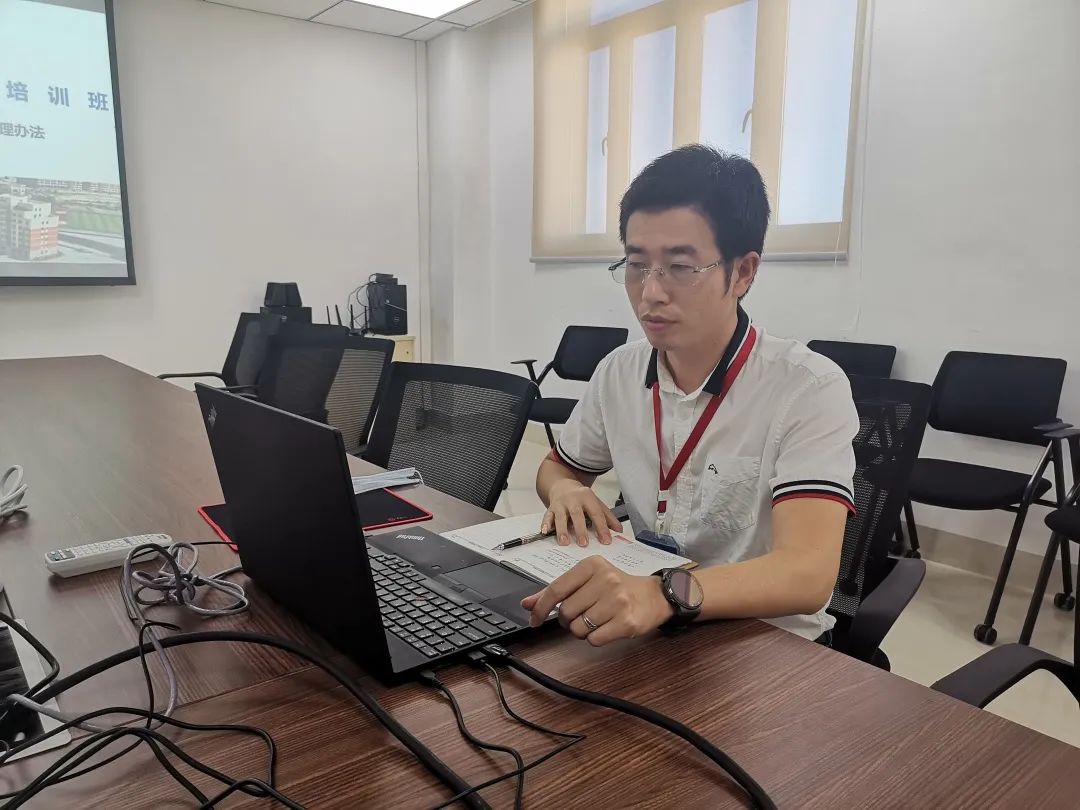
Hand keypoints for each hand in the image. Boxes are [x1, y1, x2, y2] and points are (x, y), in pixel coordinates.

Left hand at [520, 557, 673, 645]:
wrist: (655, 595)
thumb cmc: (617, 587)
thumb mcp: (588, 580)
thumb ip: (557, 591)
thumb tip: (526, 603)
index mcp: (592, 565)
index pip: (556, 589)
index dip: (539, 607)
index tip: (533, 618)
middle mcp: (605, 580)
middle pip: (565, 612)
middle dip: (567, 620)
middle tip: (580, 615)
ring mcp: (616, 601)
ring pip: (578, 628)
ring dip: (581, 631)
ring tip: (596, 620)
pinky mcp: (626, 622)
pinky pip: (594, 639)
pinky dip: (594, 638)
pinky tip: (606, 627)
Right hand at [543, 479, 621, 545]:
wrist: (563, 485)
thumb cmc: (581, 498)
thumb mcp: (596, 503)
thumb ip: (607, 517)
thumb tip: (619, 530)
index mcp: (587, 497)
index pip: (596, 513)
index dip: (602, 527)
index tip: (606, 541)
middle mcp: (573, 499)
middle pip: (577, 514)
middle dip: (580, 529)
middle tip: (584, 543)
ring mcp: (560, 503)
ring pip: (560, 516)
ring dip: (562, 530)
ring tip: (565, 542)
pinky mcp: (550, 508)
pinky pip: (547, 516)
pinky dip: (545, 524)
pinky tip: (545, 532)